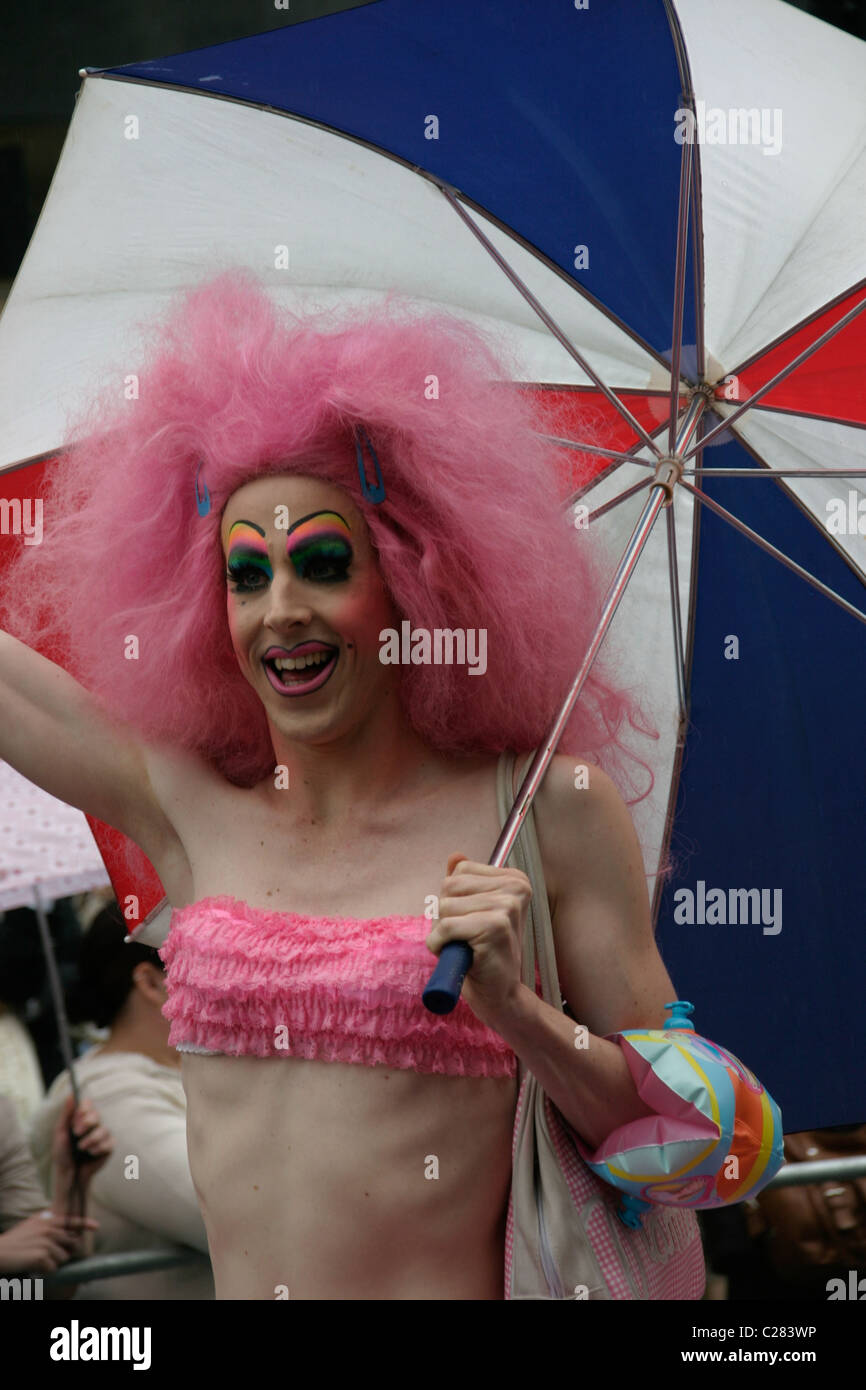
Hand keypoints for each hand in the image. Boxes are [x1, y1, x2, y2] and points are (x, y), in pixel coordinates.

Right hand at [0, 1210, 97, 1273]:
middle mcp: (49, 1229)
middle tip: (47, 1256)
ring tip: (36, 1260)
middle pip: (71, 1244)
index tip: (96, 1226)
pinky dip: (45, 1271)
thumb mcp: (30, 1225)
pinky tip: (34, 1266)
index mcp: (47, 1220)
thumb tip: (60, 1225)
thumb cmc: (13, 1241)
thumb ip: (46, 1223)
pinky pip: (53, 1268)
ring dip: (52, 1263)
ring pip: (63, 1258)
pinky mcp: (42, 1256)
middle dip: (64, 1253)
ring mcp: (46, 1242)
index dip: (84, 1224)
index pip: (70, 1221)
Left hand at [50, 1094, 112, 1198]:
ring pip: (104, 1129)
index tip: (79, 1113)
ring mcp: (102, 1136)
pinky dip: (99, 1148)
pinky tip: (91, 1153)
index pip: (88, 1105)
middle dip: (87, 1122)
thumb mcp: (60, 1133)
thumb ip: (66, 1115)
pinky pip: (110, 1142)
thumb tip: (71, 1095)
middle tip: (76, 1132)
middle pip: (97, 1115)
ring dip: (91, 1139)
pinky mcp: (108, 1147)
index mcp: (81, 1120)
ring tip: (81, 1148)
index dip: (85, 1107)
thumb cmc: (62, 1153)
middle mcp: (93, 1126)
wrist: (69, 1174)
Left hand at [425, 852, 531, 1027]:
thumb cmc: (484, 952)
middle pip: (450, 885)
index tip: (470, 919)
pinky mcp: (495, 927)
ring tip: (465, 946)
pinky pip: (445, 927)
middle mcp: (516, 888)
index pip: (460, 869)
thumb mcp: (475, 911)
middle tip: (466, 937)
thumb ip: (466, 881)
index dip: (453, 898)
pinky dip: (439, 944)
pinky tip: (457, 956)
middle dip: (445, 913)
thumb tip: (455, 855)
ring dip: (442, 931)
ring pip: (444, 906)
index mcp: (515, 879)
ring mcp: (507, 906)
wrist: (499, 994)